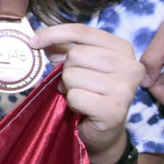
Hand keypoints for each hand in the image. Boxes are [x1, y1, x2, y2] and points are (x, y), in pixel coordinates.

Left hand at [32, 24, 142, 160]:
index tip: (33, 41)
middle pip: (75, 54)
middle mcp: (130, 65)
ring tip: (82, 97)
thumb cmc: (89, 93)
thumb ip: (62, 49)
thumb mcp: (77, 65)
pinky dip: (72, 103)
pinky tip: (84, 109)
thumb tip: (39, 38)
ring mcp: (125, 88)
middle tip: (76, 85)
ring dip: (69, 88)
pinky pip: (75, 96)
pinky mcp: (115, 109)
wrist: (102, 132)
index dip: (53, 34)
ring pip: (72, 75)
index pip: (82, 31)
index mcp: (122, 48)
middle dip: (66, 71)